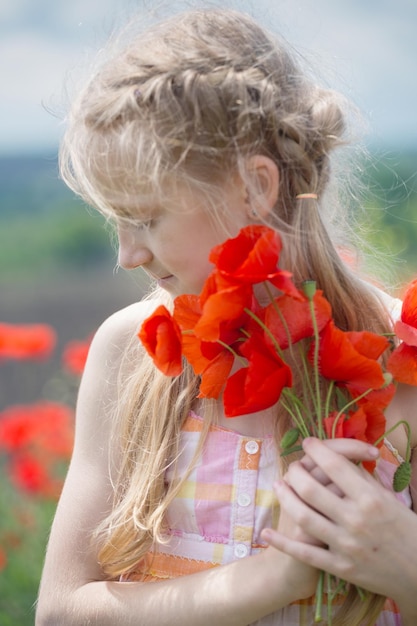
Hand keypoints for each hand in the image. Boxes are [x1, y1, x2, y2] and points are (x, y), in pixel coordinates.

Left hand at [262, 438, 416, 606]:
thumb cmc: (406, 531)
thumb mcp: (390, 500)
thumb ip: (363, 480)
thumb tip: (338, 459)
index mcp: (371, 499)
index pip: (334, 465)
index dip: (316, 449)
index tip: (308, 442)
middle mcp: (356, 520)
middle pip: (311, 488)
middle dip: (295, 471)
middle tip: (292, 464)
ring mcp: (346, 545)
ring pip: (303, 516)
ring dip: (285, 498)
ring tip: (278, 485)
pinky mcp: (339, 567)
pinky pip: (304, 553)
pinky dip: (282, 542)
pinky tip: (266, 532)